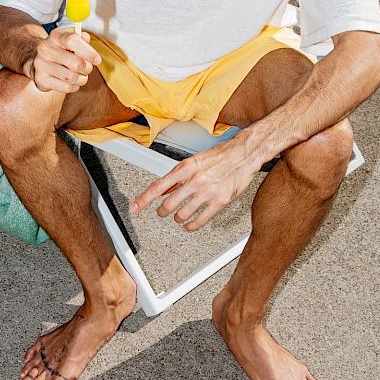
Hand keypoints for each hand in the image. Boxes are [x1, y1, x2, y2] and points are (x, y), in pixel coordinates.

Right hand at [27, 26, 101, 93]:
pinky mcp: (41, 79)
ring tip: (80, 75)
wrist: (39, 60)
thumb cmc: (61, 49)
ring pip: (72, 78)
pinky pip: (66, 87)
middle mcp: (46, 49)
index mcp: (56, 36)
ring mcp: (41, 65)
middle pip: (76, 63)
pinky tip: (72, 81)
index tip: (97, 60)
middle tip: (87, 68)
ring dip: (82, 78)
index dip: (88, 52)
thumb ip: (81, 39)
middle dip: (87, 68)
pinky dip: (74, 86)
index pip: (72, 41)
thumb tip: (87, 40)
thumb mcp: (70, 40)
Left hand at [128, 136, 260, 230]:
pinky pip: (200, 220)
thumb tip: (163, 189)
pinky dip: (191, 226)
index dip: (143, 199)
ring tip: (178, 217)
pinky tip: (189, 225)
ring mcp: (207, 192)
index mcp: (186, 167)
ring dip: (177, 218)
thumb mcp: (195, 161)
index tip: (134, 208)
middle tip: (162, 212)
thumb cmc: (221, 155)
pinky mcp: (220, 201)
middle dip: (162, 212)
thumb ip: (178, 176)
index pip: (158, 186)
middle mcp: (195, 180)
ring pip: (182, 214)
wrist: (245, 153)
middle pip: (168, 204)